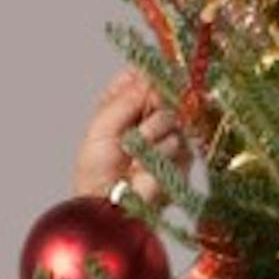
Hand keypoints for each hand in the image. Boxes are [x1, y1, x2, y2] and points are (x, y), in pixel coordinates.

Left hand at [70, 61, 181, 210]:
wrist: (109, 203)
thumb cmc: (96, 167)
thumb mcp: (102, 125)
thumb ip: (126, 98)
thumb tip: (150, 78)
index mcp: (125, 103)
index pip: (141, 75)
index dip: (146, 75)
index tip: (143, 83)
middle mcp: (149, 115)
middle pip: (164, 90)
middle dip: (151, 103)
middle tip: (139, 118)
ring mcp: (167, 134)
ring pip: (171, 116)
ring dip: (150, 133)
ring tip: (133, 153)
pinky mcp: (181, 156)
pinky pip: (178, 142)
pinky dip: (159, 153)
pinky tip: (146, 166)